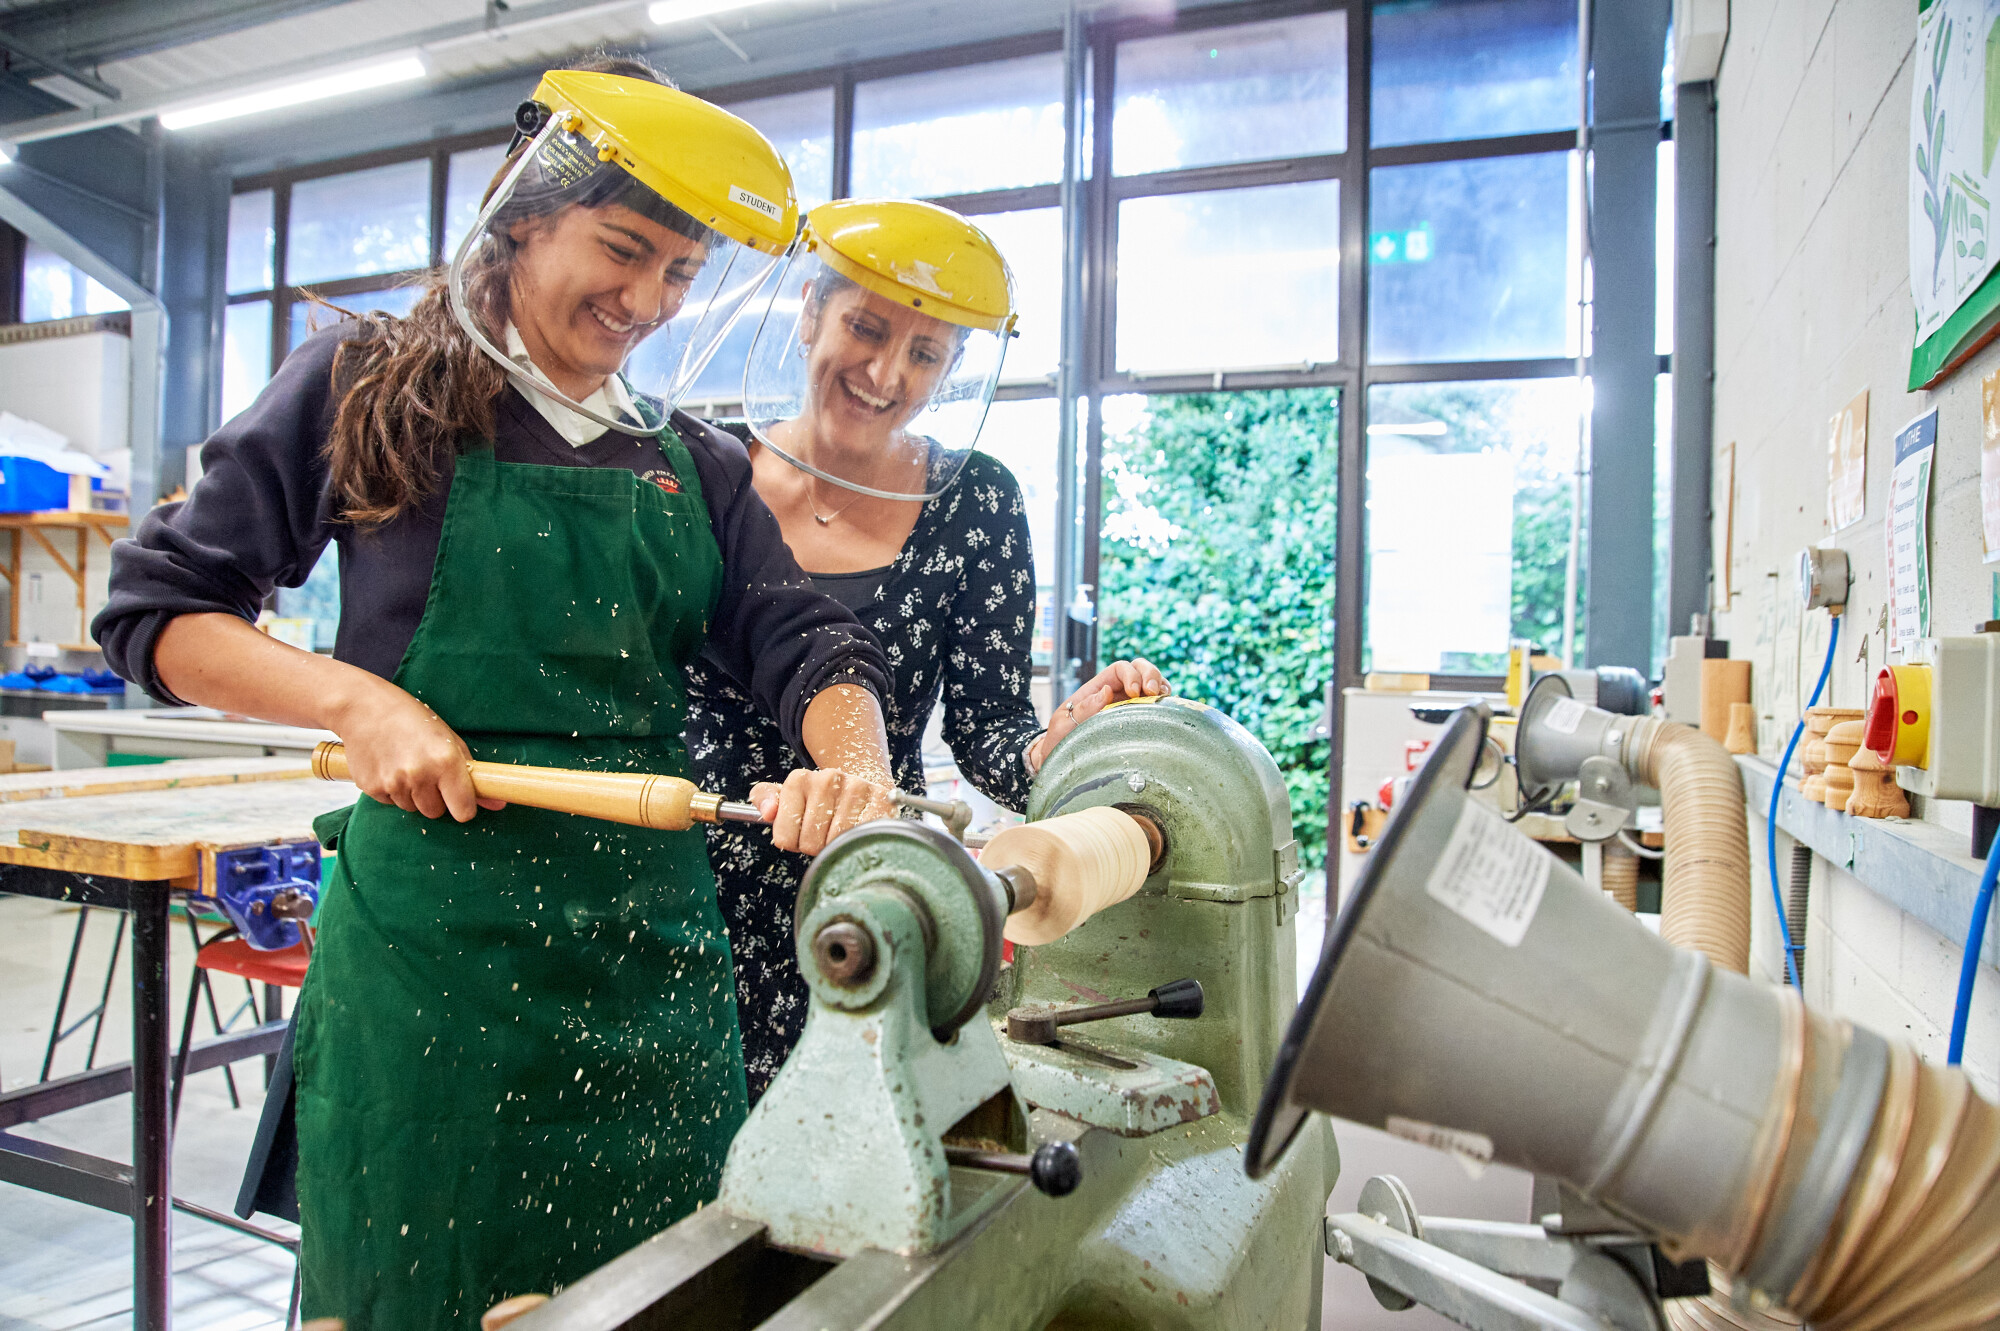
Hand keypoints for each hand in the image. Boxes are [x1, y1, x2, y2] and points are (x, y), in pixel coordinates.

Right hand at [327, 679, 505, 821]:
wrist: (363, 707)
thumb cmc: (412, 719)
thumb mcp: (449, 739)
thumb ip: (473, 773)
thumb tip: (498, 804)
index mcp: (445, 762)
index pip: (463, 811)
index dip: (463, 807)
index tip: (460, 800)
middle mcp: (420, 775)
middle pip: (436, 812)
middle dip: (436, 799)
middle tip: (428, 773)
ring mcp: (393, 783)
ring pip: (413, 809)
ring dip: (413, 794)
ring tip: (406, 764)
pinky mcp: (371, 788)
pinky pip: (391, 803)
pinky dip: (392, 790)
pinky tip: (388, 765)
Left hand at [751, 766, 897, 854]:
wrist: (861, 785)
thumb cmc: (820, 800)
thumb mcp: (788, 797)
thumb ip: (765, 799)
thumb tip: (768, 811)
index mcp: (798, 780)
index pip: (784, 838)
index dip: (793, 843)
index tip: (802, 832)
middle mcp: (828, 778)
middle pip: (810, 843)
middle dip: (816, 846)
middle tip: (825, 834)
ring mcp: (856, 788)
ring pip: (836, 842)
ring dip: (838, 846)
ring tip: (842, 831)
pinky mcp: (881, 800)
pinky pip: (862, 837)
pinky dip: (859, 843)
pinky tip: (859, 832)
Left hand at [1027, 658, 1170, 772]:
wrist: (1061, 765)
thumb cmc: (1060, 743)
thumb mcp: (1063, 725)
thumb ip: (1083, 709)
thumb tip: (1106, 692)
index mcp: (1097, 690)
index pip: (1119, 669)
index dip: (1131, 674)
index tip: (1134, 692)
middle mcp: (1115, 694)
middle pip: (1139, 669)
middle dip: (1151, 674)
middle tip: (1153, 692)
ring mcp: (1129, 707)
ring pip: (1152, 685)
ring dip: (1162, 686)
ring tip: (1162, 698)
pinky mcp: (1139, 723)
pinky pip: (1156, 707)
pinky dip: (1164, 703)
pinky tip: (1165, 708)